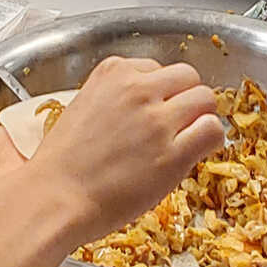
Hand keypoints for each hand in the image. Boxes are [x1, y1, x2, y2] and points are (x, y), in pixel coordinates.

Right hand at [21, 57, 223, 239]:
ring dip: (201, 117)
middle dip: (185, 97)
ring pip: (206, 98)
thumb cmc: (60, 164)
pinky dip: (211, 139)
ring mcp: (158, 120)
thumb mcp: (82, 108)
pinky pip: (212, 130)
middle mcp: (138, 88)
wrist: (54, 198)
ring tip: (190, 138)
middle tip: (178, 123)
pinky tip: (198, 151)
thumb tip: (143, 107)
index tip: (155, 109)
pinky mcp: (173, 153)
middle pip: (187, 76)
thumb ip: (114, 98)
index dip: (160, 91)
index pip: (156, 68)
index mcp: (113, 72)